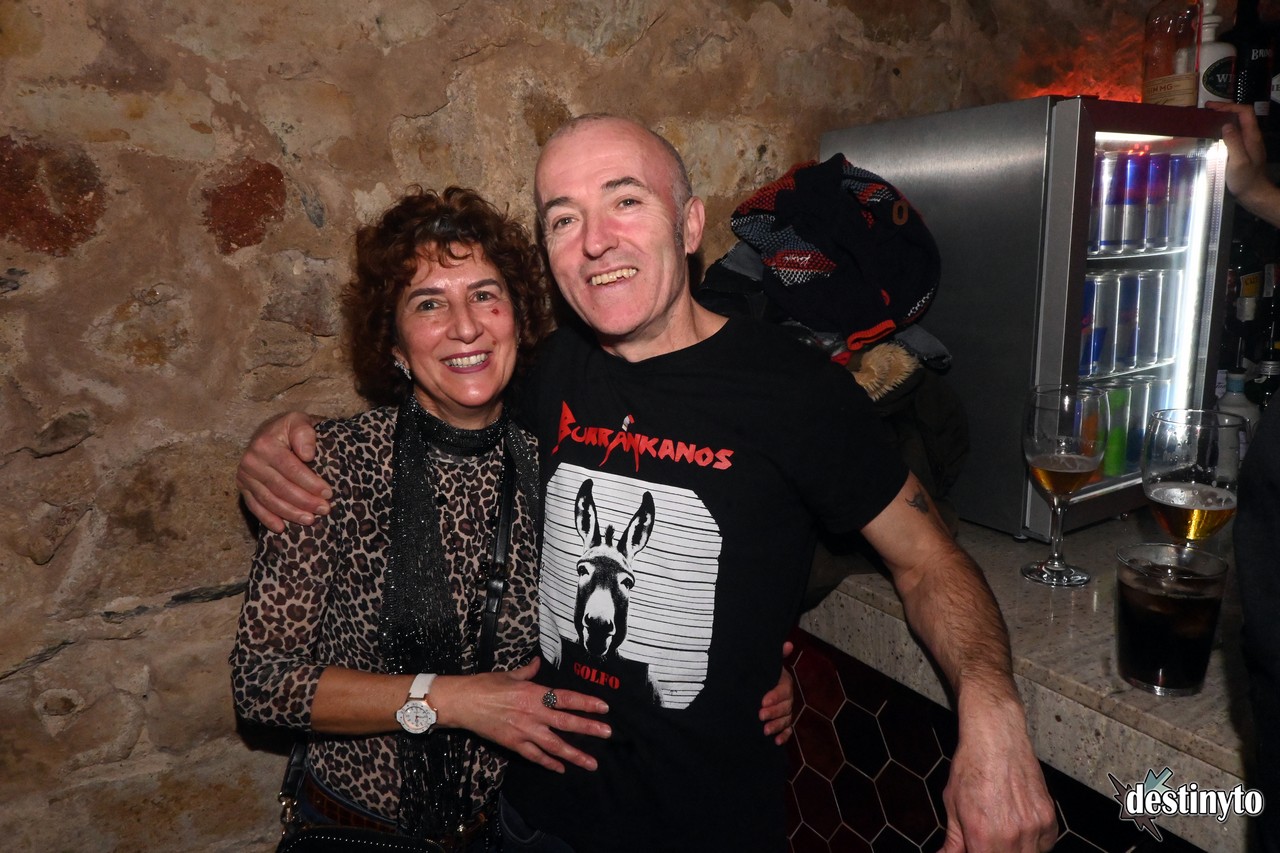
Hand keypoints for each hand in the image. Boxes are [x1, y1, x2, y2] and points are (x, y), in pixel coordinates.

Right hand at [236, 411, 330, 531]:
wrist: (270, 431)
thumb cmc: (290, 428)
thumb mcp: (299, 421)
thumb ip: (305, 433)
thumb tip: (307, 455)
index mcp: (265, 444)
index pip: (291, 469)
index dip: (310, 483)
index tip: (328, 493)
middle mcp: (251, 460)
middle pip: (281, 487)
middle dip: (304, 501)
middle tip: (324, 510)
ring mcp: (245, 475)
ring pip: (269, 499)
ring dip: (290, 513)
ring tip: (310, 520)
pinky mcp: (243, 486)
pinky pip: (255, 506)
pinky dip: (267, 518)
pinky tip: (281, 528)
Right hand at [430, 659, 610, 773]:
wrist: (462, 703)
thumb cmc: (484, 685)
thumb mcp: (509, 674)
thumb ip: (528, 671)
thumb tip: (538, 662)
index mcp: (534, 693)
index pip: (566, 699)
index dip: (586, 703)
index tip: (604, 708)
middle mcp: (532, 713)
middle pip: (566, 723)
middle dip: (588, 729)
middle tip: (607, 733)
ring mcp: (524, 731)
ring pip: (554, 745)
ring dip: (574, 754)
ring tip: (591, 763)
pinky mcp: (513, 744)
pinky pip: (535, 756)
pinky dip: (549, 763)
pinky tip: (561, 769)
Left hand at [760, 640, 794, 744]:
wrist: (760, 684)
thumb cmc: (765, 673)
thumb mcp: (769, 664)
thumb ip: (778, 654)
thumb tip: (788, 643)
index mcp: (785, 683)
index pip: (783, 690)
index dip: (775, 696)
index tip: (763, 701)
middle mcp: (789, 698)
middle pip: (785, 707)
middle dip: (774, 712)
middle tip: (760, 715)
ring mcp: (788, 711)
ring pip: (786, 719)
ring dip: (777, 725)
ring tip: (765, 731)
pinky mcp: (785, 723)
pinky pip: (788, 730)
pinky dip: (784, 736)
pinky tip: (776, 742)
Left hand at [939, 697, 1057, 852]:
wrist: (997, 739)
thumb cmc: (973, 766)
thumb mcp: (953, 804)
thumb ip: (953, 840)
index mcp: (982, 836)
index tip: (977, 848)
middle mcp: (1011, 835)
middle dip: (995, 852)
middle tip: (989, 840)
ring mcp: (1033, 828)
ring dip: (1016, 849)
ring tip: (1003, 831)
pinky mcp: (1049, 818)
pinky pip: (1045, 844)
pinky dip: (1034, 842)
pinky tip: (1020, 825)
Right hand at [1206, 101, 1279, 226]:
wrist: (1254, 195)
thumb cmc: (1246, 180)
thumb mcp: (1239, 161)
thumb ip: (1234, 142)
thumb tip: (1225, 125)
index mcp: (1252, 136)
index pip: (1245, 111)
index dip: (1228, 106)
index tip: (1211, 108)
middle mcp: (1251, 136)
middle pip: (1240, 115)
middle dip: (1224, 110)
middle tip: (1204, 111)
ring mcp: (1247, 143)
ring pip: (1236, 124)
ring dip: (1221, 119)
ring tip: (1205, 120)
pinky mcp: (1241, 150)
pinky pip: (1232, 134)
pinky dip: (1221, 130)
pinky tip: (1210, 135)